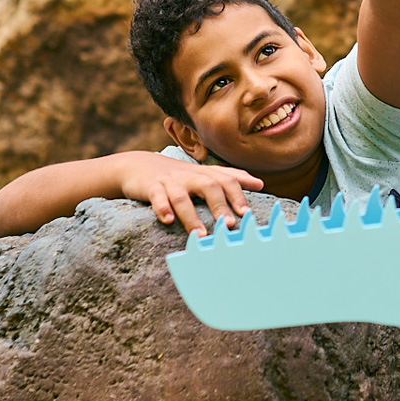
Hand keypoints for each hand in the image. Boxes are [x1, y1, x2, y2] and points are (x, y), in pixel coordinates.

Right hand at [120, 153, 264, 236]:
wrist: (139, 165)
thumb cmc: (179, 175)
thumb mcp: (205, 174)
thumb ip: (231, 178)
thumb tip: (260, 183)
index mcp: (205, 174)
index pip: (226, 180)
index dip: (237, 195)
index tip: (247, 214)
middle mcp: (190, 176)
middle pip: (208, 186)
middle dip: (219, 205)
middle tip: (229, 224)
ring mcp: (170, 181)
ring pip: (181, 197)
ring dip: (191, 216)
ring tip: (200, 235)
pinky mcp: (151, 187)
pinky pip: (157, 197)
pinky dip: (162, 208)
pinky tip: (168, 220)